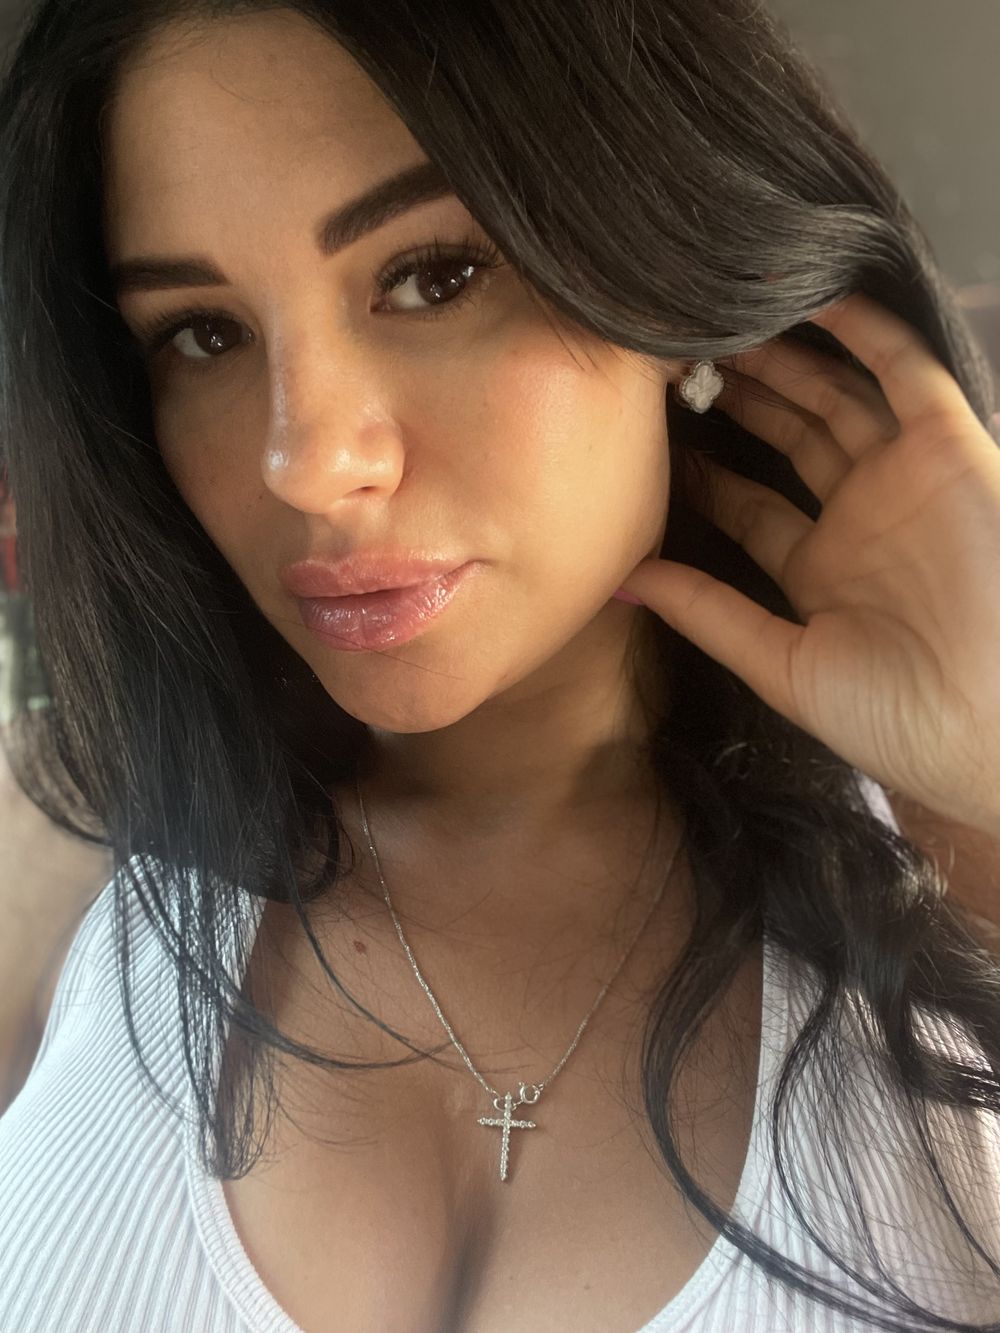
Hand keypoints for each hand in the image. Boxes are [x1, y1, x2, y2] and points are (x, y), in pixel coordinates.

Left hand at [617, 293, 999, 837]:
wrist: (991, 729)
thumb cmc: (894, 718)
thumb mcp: (780, 664)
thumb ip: (706, 613)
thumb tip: (621, 582)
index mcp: (819, 571)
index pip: (748, 504)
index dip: (700, 471)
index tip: (645, 438)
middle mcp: (861, 518)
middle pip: (789, 438)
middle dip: (736, 399)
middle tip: (677, 363)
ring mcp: (905, 481)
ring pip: (836, 397)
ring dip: (783, 360)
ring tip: (720, 322)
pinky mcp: (951, 448)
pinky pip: (906, 372)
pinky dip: (865, 331)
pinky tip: (811, 298)